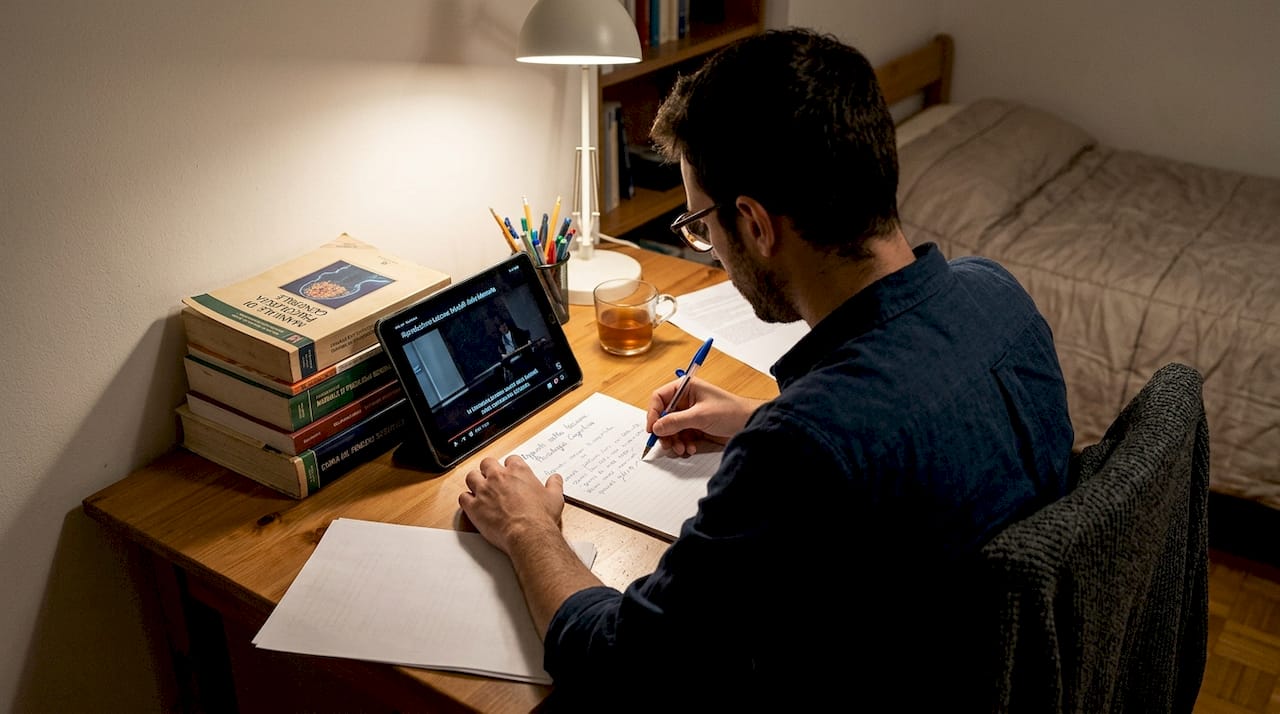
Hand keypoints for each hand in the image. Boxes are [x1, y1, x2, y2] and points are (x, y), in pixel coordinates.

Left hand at [459, 455, 564, 555]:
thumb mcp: (555, 498)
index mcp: (518, 471)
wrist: (528, 534)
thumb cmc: (540, 517)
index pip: (511, 460)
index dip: (510, 467)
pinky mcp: (474, 506)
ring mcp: (484, 490)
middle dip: (489, 470)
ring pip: (471, 477)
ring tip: (479, 488)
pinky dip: (466, 500)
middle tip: (493, 479)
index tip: (512, 474)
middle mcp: (499, 477)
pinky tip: (471, 504)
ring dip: (475, 481)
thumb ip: (554, 485)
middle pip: (487, 463)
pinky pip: (463, 497)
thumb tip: (556, 479)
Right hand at [646, 376, 764, 455]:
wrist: (750, 424)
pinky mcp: (695, 427)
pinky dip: (683, 444)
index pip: (659, 398)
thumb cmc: (731, 411)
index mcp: (685, 388)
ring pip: (671, 429)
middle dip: (665, 432)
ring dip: (674, 441)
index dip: (653, 413)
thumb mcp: (700, 416)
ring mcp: (690, 415)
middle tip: (668, 444)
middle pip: (663, 416)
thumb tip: (657, 427)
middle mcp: (685, 400)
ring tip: (682, 449)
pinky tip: (690, 449)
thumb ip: (676, 421)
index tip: (653, 429)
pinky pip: (681, 437)